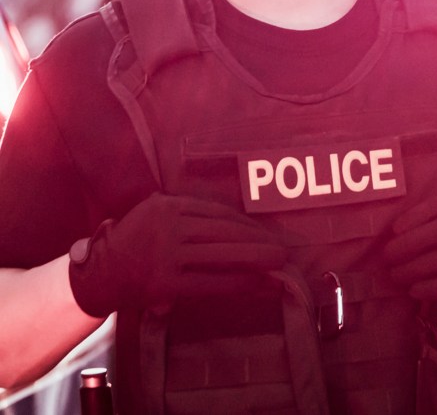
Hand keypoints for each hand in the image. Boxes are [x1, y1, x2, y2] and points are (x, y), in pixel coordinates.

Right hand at [69, 193, 287, 316]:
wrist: (100, 273)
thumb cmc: (137, 243)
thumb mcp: (156, 215)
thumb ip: (189, 215)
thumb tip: (240, 228)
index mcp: (168, 205)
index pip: (217, 213)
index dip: (247, 224)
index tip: (267, 233)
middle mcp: (168, 225)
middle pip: (224, 231)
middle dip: (258, 241)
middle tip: (284, 249)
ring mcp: (166, 254)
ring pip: (222, 255)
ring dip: (255, 260)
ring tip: (279, 264)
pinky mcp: (166, 282)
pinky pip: (211, 282)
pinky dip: (238, 283)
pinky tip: (257, 284)